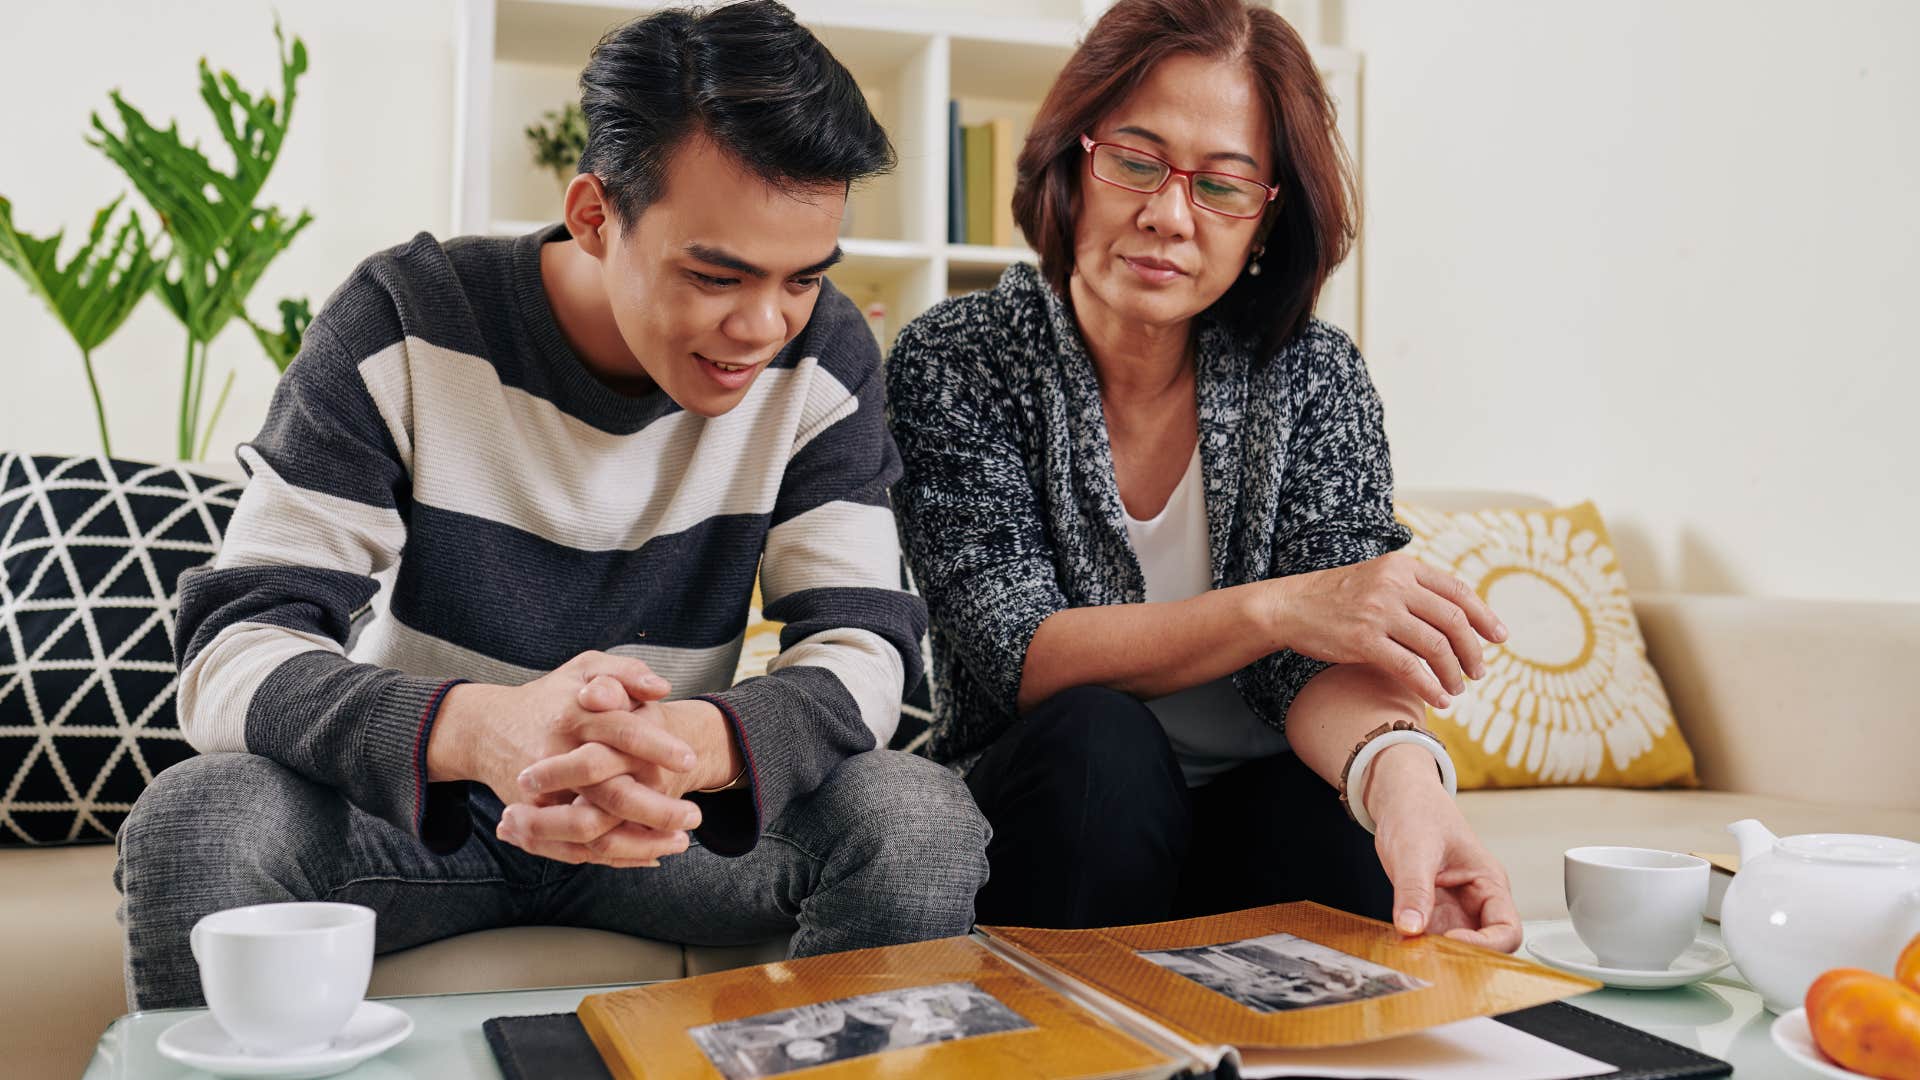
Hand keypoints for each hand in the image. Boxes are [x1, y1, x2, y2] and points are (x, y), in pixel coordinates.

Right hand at [505, 677, 727, 867]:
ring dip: (640, 842)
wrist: (486, 730)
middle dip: (655, 809)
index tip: (690, 759)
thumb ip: (624, 671)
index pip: (621, 731)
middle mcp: (556, 757)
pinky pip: (575, 848)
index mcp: (573, 715)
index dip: (657, 746)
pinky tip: (651, 853)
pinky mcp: (534, 818)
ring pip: (593, 829)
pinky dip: (615, 856)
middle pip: (610, 792)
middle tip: (694, 816)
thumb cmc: (549, 697)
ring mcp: (542, 794)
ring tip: (680, 840)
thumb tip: (662, 688)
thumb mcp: (583, 668)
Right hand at [1264, 552, 1507, 708]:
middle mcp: (1395, 585)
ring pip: (1436, 646)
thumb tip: (1457, 618)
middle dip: (1473, 651)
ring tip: (1458, 689)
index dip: (1484, 616)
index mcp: (1403, 567)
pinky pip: (1409, 668)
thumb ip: (1413, 590)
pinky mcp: (1363, 640)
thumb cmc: (1336, 596)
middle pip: (1453, 620)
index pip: (1457, 591)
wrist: (1290, 606)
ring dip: (1454, 673)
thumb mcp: (1378, 578)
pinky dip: (1430, 687)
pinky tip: (1438, 699)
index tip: (1499, 637)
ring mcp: (1379, 612)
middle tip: (1478, 671)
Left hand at [1367, 745, 1521, 951]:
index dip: (1485, 945)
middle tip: (1428, 956)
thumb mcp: (1415, 847)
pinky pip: (1430, 938)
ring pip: (1455, 948)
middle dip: (1460, 956)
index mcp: (1489, 882)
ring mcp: (1453, 908)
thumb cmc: (1418, 810)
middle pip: (1485, 947)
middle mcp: (1476, 901)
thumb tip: (1411, 927)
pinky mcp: (1430, 910)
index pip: (1507, 930)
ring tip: (1412, 955)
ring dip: (1437, 955)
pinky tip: (1401, 947)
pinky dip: (1419, 946)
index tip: (1450, 940)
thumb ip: (1413, 888)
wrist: (1397, 798)